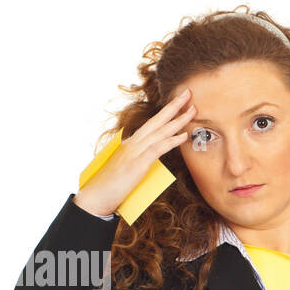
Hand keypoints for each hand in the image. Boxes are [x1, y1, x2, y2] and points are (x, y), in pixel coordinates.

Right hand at [74, 86, 196, 216]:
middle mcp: (133, 143)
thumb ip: (141, 163)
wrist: (96, 197)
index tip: (179, 103)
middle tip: (188, 93)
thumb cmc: (111, 187)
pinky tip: (183, 135)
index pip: (152, 125)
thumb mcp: (128, 170)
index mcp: (131, 144)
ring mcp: (135, 152)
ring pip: (160, 131)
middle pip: (157, 120)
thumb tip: (153, 163)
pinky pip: (157, 149)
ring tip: (193, 110)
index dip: (166, 113)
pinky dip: (171, 141)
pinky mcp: (137, 164)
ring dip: (178, 120)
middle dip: (174, 106)